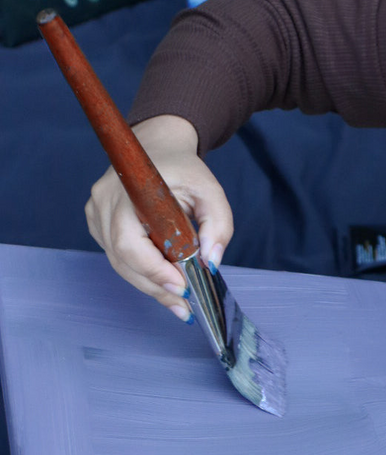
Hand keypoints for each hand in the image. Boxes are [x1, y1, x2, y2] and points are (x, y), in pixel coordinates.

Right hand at [85, 115, 233, 320]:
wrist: (159, 148)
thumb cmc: (185, 171)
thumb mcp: (211, 191)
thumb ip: (219, 225)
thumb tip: (211, 262)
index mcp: (131, 189)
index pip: (131, 241)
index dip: (153, 269)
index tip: (182, 288)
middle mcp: (105, 201)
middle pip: (123, 259)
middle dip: (156, 286)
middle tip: (185, 306)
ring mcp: (96, 213)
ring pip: (119, 263)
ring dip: (150, 284)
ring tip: (178, 302)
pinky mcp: (97, 223)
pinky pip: (118, 257)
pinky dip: (141, 272)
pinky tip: (164, 283)